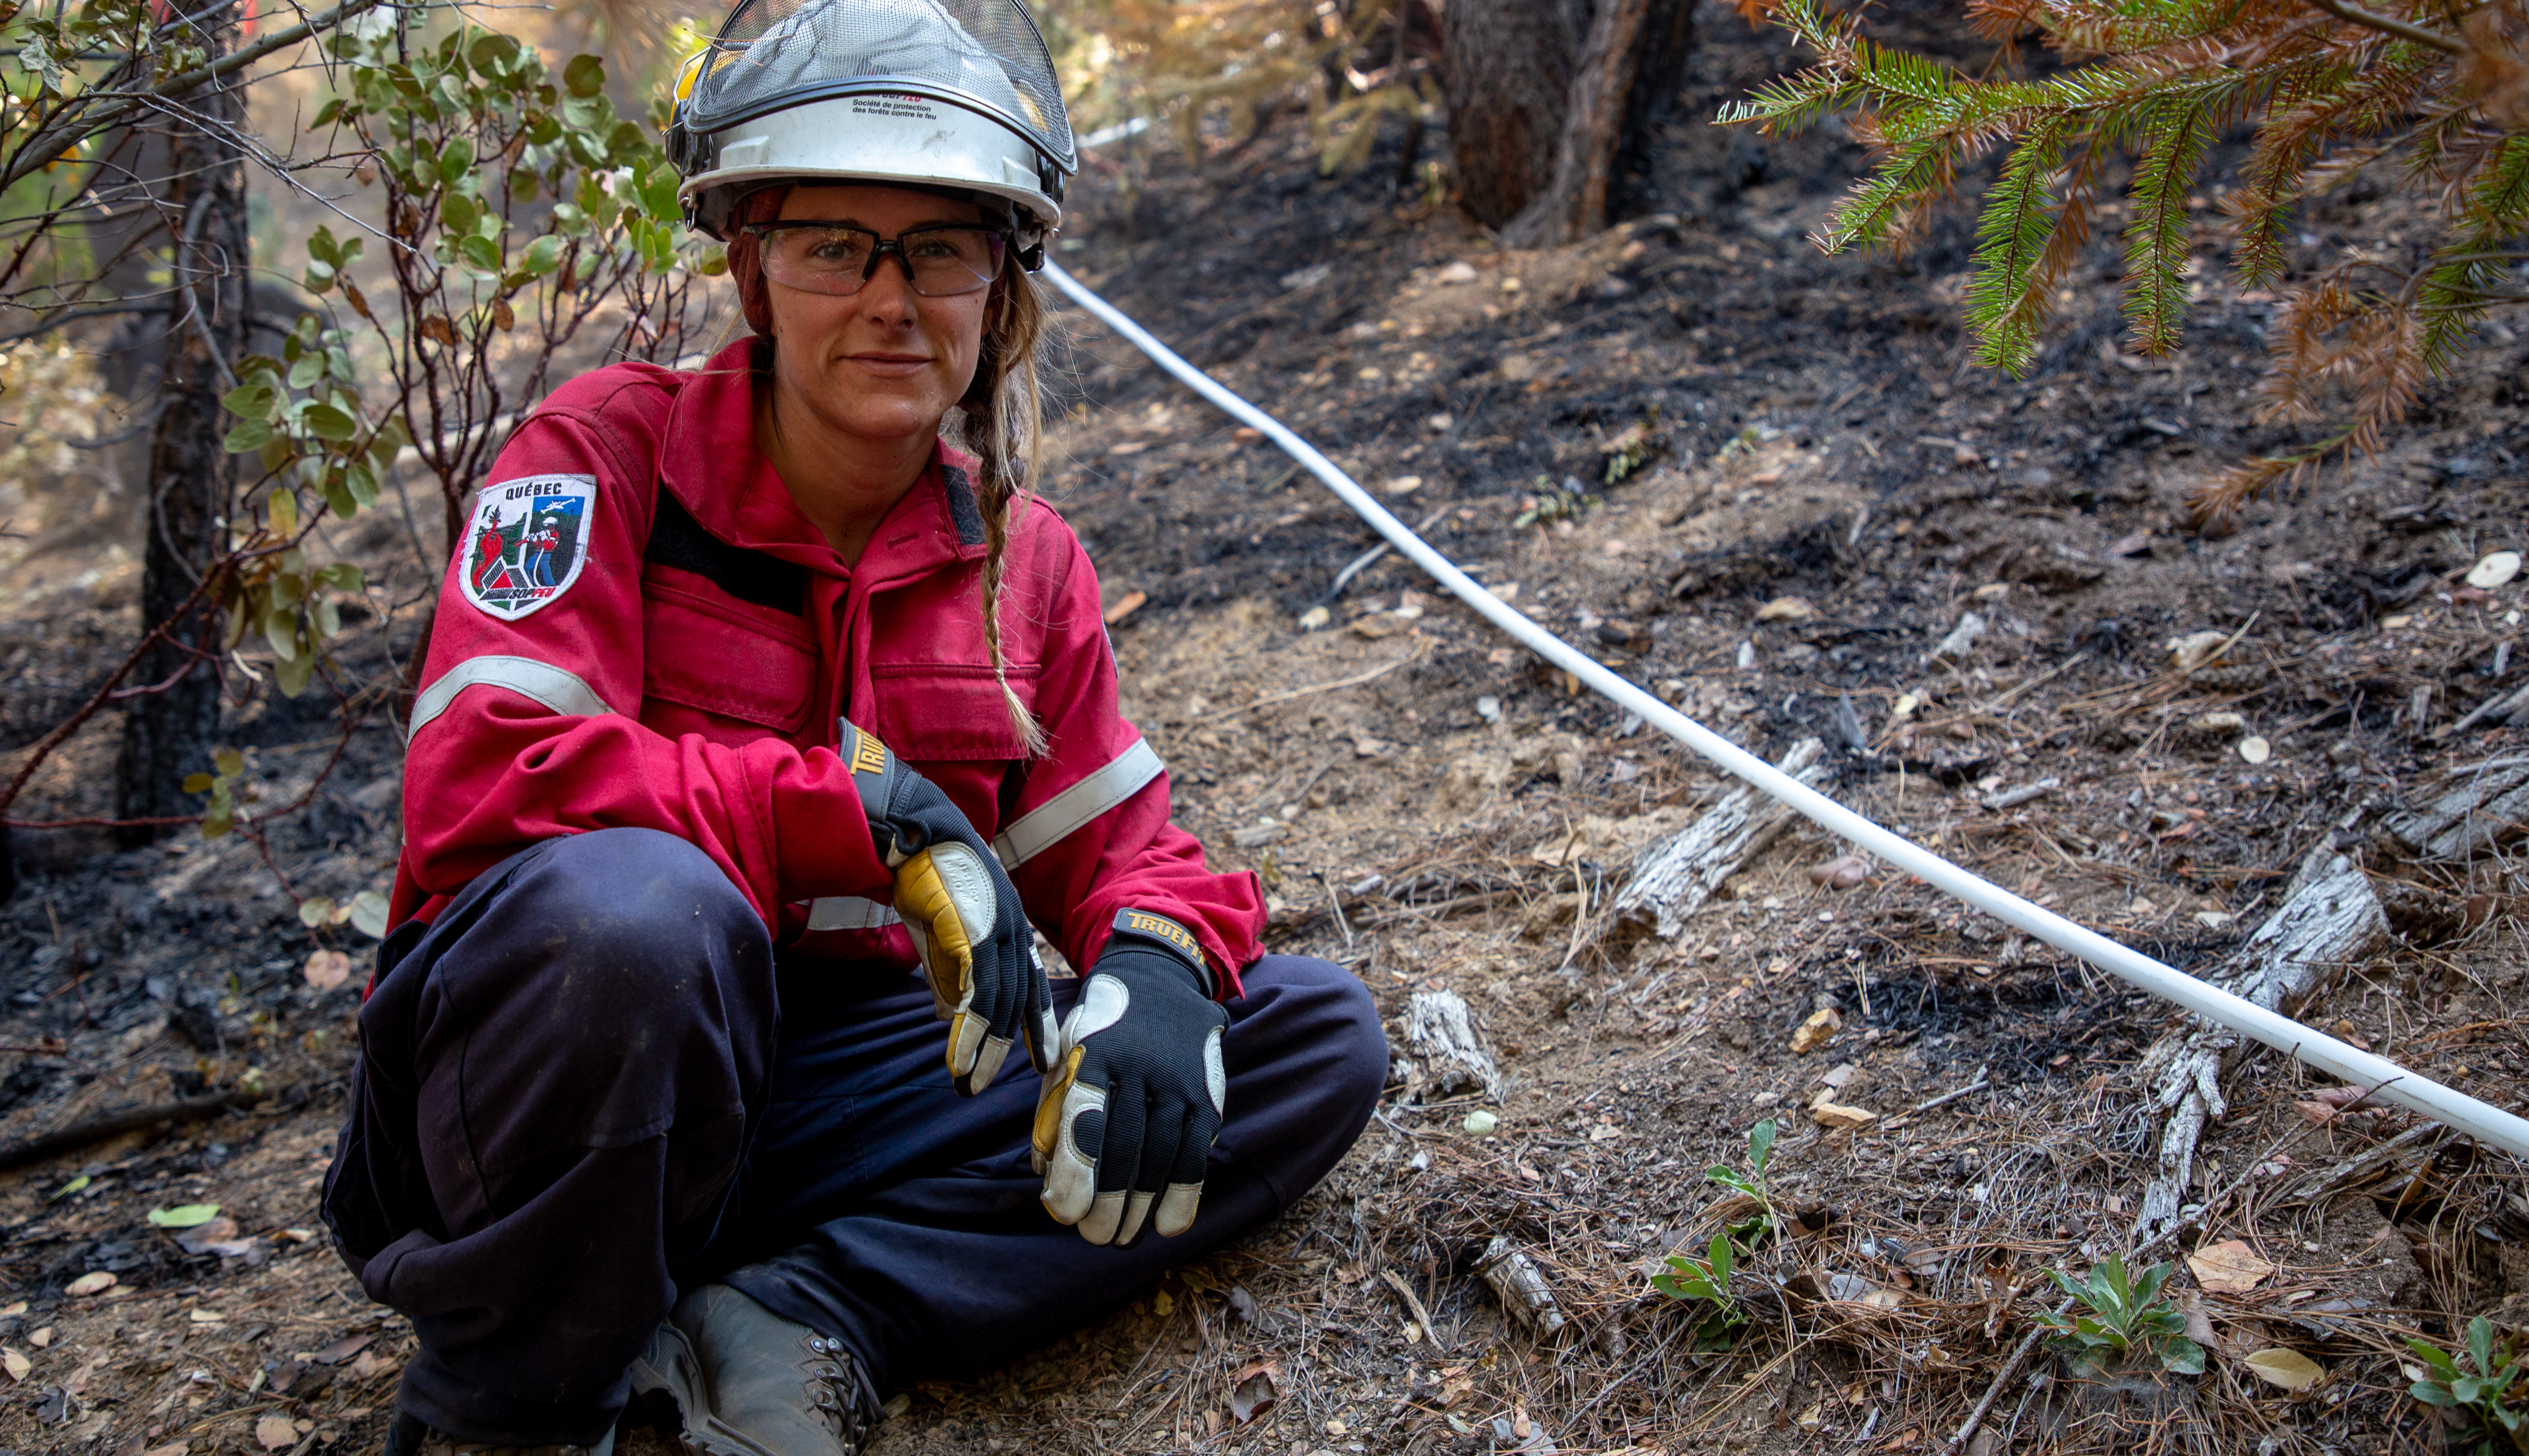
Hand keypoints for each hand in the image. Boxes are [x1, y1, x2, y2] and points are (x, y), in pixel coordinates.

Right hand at [846, 723, 1055, 1094]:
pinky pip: (977, 993)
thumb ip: (949, 970)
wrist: (910, 832)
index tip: (1042, 1056)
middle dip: (1013, 1044)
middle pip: (1020, 998)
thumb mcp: (941, 931)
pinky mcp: (972, 933)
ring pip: (999, 1002)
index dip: (1035, 1021)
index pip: (1030, 982)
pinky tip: (960, 1057)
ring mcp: (996, 930)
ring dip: (985, 1048)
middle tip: (1002, 1082)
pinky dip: (968, 1031)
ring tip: (970, 1081)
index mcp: (1010, 926)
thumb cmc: (924, 877)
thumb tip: (952, 1013)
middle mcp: (1012, 929)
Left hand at [1032, 911, 1228, 1244]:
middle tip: (1095, 1237)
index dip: (1075, 1174)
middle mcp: (1142, 1067)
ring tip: (1122, 1236)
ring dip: (1141, 1207)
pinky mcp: (1207, 1096)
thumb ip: (1053, 1114)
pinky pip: (1197, 1155)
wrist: (1160, 981)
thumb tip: (1047, 1180)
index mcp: (1097, 1054)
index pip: (1085, 1123)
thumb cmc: (1101, 1030)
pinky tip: (1166, 1225)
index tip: (1064, 1213)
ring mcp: (1180, 1082)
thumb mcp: (1066, 1055)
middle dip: (1108, 1203)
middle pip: (1125, 1149)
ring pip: (1162, 1158)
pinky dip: (1183, 1196)